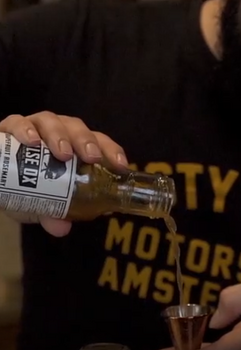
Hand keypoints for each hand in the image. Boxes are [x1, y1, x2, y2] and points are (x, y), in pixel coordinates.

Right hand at [0, 112, 128, 235]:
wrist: (0, 180)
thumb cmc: (27, 187)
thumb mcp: (42, 205)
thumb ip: (53, 214)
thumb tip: (62, 228)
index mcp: (74, 145)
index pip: (99, 142)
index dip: (111, 150)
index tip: (120, 166)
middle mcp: (57, 131)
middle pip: (76, 127)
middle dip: (86, 141)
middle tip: (91, 158)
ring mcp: (34, 126)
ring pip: (51, 121)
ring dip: (60, 135)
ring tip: (63, 154)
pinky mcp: (9, 128)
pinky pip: (17, 122)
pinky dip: (25, 129)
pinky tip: (31, 142)